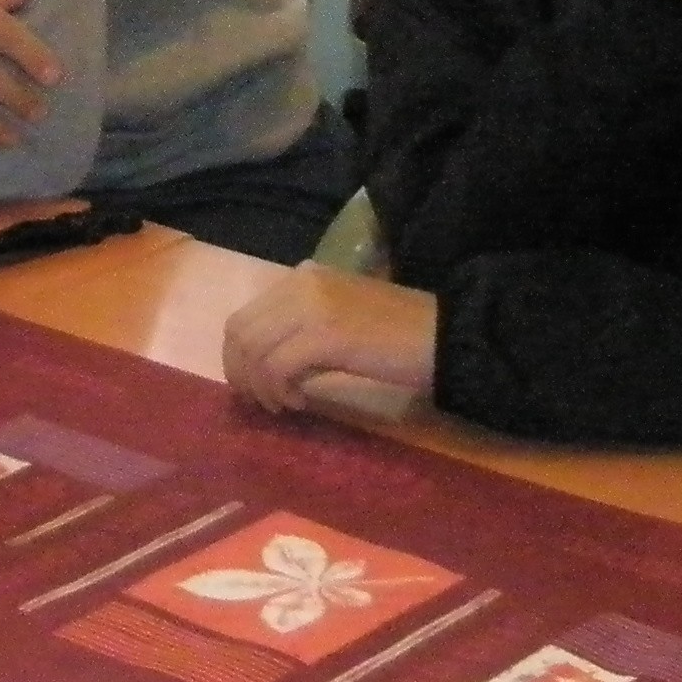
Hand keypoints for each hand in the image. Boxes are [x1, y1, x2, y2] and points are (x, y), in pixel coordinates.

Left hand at [224, 266, 439, 417]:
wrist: (443, 336)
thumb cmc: (398, 334)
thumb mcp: (340, 319)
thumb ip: (302, 327)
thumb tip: (263, 363)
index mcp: (304, 276)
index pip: (245, 316)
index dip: (238, 357)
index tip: (254, 386)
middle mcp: (302, 283)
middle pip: (239, 332)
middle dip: (240, 373)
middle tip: (261, 402)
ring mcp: (312, 306)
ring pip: (254, 350)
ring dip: (260, 386)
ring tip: (283, 404)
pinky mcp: (326, 334)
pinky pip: (277, 366)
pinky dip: (279, 390)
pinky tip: (299, 402)